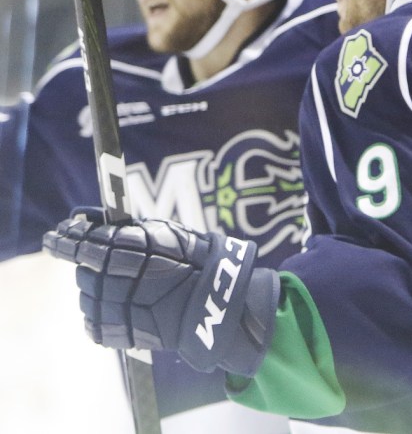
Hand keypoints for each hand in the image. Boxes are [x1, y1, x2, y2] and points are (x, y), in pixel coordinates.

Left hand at [43, 211, 278, 375]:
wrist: (213, 301)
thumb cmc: (191, 257)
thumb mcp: (161, 230)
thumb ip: (122, 227)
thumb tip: (81, 219)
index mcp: (130, 249)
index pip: (83, 243)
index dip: (66, 239)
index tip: (55, 235)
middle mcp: (119, 278)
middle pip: (83, 271)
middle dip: (91, 265)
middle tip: (110, 263)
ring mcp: (118, 309)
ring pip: (85, 297)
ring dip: (95, 289)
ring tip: (122, 287)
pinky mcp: (119, 333)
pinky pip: (93, 322)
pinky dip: (100, 313)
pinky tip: (120, 306)